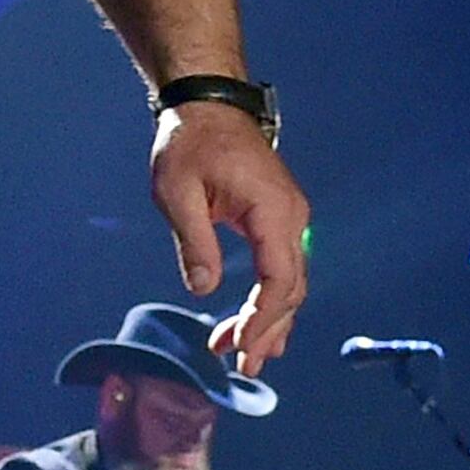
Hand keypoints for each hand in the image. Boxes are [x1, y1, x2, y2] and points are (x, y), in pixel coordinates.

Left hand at [152, 100, 310, 369]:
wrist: (206, 103)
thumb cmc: (189, 140)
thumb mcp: (177, 190)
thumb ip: (194, 241)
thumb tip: (202, 288)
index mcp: (273, 211)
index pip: (279, 280)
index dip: (263, 318)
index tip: (242, 346)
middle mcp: (293, 217)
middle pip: (291, 289)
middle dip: (267, 330)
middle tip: (243, 365)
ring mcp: (290, 218)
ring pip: (289, 282)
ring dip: (268, 319)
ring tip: (241, 353)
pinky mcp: (279, 218)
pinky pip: (281, 267)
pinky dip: (267, 297)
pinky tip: (250, 322)